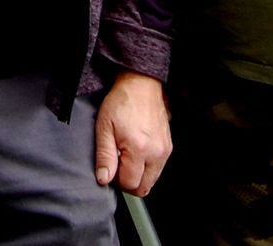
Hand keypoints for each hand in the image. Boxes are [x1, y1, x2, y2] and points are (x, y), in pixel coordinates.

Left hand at [95, 71, 170, 196]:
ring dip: (138, 175)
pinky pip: (157, 168)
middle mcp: (156, 153)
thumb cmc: (122, 102)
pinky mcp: (168, 147)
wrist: (140, 85)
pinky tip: (136, 152)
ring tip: (126, 156)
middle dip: (128, 182)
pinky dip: (146, 167)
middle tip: (117, 165)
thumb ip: (105, 156)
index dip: (116, 180)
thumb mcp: (104, 128)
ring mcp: (165, 151)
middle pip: (144, 187)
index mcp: (139, 149)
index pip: (130, 183)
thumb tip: (104, 179)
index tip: (110, 168)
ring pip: (152, 180)